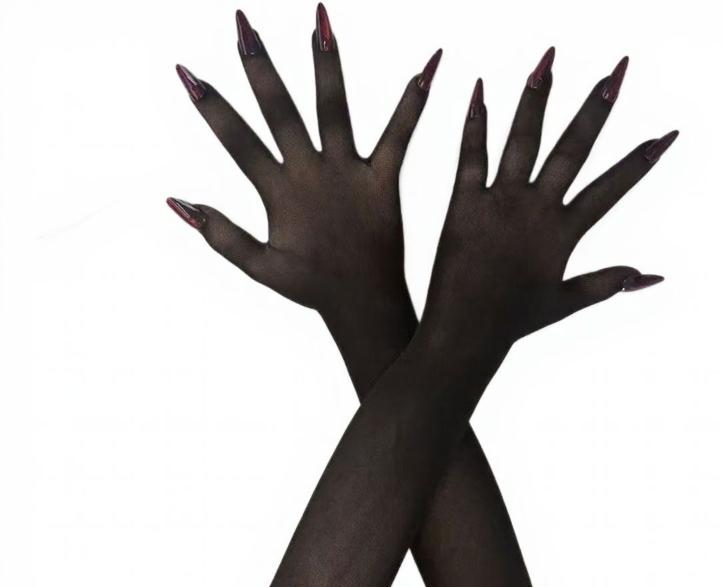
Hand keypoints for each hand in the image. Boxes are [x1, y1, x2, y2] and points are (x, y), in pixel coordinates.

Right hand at [167, 4, 440, 324]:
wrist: (363, 302)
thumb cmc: (311, 286)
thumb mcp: (259, 267)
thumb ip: (220, 234)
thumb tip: (176, 201)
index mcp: (280, 193)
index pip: (238, 142)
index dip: (212, 108)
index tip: (188, 72)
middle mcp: (311, 174)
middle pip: (280, 111)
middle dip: (260, 66)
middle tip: (244, 24)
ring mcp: (348, 173)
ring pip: (333, 108)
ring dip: (325, 64)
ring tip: (319, 19)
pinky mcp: (383, 180)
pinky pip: (399, 136)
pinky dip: (412, 103)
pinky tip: (427, 68)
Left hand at [423, 52, 675, 351]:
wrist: (465, 332)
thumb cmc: (514, 321)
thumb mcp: (566, 302)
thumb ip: (608, 282)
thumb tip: (654, 276)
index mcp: (562, 233)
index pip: (611, 188)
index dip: (641, 161)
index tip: (667, 134)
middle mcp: (535, 210)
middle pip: (573, 150)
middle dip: (597, 107)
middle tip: (617, 70)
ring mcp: (499, 203)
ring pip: (523, 140)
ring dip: (538, 98)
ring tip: (549, 59)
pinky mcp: (463, 204)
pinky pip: (470, 155)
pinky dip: (476, 123)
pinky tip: (480, 89)